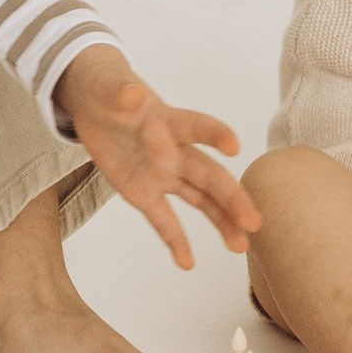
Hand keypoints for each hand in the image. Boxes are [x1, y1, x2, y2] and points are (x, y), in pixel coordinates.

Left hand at [56, 44, 260, 269]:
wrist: (96, 102)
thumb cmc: (108, 89)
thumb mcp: (107, 88)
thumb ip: (119, 93)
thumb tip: (133, 93)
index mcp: (168, 120)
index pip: (196, 126)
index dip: (214, 134)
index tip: (233, 146)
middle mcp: (173, 150)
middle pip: (208, 174)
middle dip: (232, 197)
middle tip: (255, 222)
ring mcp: (162, 173)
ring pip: (199, 199)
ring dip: (220, 221)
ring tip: (240, 246)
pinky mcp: (143, 192)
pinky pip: (163, 220)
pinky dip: (175, 240)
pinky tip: (187, 264)